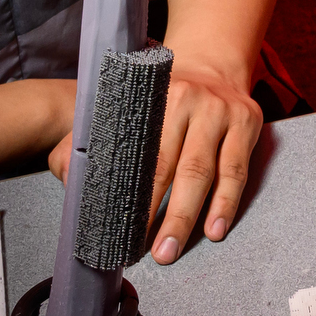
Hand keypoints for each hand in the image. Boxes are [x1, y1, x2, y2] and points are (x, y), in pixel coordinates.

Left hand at [46, 58, 262, 263]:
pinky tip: (216, 228)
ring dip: (192, 217)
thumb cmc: (161, 95)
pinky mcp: (247, 124)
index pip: (143, 154)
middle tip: (151, 254)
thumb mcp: (124, 100)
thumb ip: (92, 134)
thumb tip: (68, 174)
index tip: (118, 229)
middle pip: (176, 167)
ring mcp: (223, 113)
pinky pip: (237, 171)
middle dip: (163, 216)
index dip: (132, 195)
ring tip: (174, 249)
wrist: (213, 62)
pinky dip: (226, 203)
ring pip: (208, 173)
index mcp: (157, 96)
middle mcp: (193, 102)